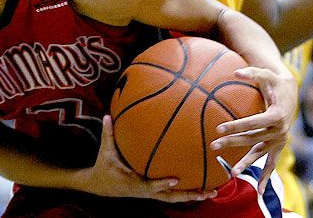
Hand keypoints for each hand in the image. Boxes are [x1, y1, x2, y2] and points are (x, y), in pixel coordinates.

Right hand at [85, 116, 215, 201]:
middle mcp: (145, 191)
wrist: (100, 186)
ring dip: (193, 196)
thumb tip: (107, 115)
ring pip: (174, 197)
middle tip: (207, 192)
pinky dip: (187, 191)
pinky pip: (173, 193)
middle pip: (170, 197)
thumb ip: (108, 134)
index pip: (150, 186)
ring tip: (212, 192)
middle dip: (189, 195)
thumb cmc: (104, 166)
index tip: (175, 180)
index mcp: (134, 183)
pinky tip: (202, 187)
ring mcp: (151, 193)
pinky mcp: (154, 192)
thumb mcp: (105, 151)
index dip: (162, 184)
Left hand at [210, 66, 297, 193]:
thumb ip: (252, 72)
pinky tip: (259, 191)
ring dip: (246, 163)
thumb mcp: (266, 74)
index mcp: (276, 115)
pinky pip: (272, 164)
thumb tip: (235, 72)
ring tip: (231, 173)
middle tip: (214, 145)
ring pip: (259, 153)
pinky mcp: (278, 146)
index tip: (218, 128)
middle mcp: (280, 131)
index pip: (252, 123)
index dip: (235, 126)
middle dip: (232, 142)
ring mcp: (280, 140)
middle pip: (252, 139)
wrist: (292, 92)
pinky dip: (267, 178)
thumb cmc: (276, 82)